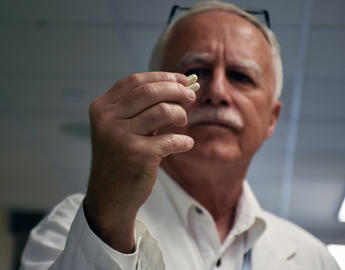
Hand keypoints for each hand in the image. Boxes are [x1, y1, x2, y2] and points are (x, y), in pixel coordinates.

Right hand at [84, 72, 195, 251]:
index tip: (181, 79)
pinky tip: (185, 144)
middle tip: (191, 97)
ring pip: (163, 111)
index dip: (162, 77)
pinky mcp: (138, 154)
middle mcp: (107, 119)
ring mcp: (121, 137)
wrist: (110, 196)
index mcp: (102, 108)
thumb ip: (142, 109)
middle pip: (151, 91)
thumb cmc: (120, 158)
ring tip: (183, 122)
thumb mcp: (121, 128)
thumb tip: (179, 86)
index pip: (135, 81)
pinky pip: (172, 139)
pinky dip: (183, 141)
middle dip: (177, 90)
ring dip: (180, 115)